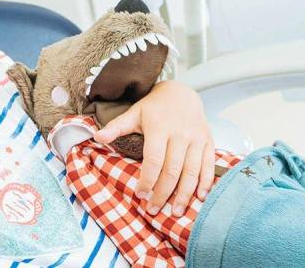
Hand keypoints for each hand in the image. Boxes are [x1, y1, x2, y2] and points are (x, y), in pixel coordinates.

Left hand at [93, 80, 214, 216]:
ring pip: (191, 171)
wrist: (181, 93)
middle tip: (154, 209)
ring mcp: (196, 138)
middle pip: (172, 170)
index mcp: (159, 128)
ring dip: (184, 194)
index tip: (140, 194)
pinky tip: (199, 197)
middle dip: (163, 193)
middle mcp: (180, 134)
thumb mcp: (133, 113)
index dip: (147, 179)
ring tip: (175, 211)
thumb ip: (116, 127)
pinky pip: (208, 165)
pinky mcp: (208, 141)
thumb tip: (97, 137)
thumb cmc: (153, 107)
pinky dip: (205, 182)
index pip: (153, 160)